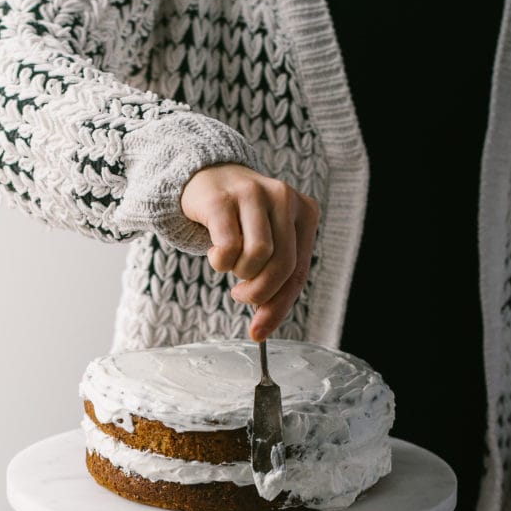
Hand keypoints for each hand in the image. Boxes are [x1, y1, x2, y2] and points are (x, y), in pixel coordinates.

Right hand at [180, 163, 318, 340]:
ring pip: (258, 255)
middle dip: (258, 293)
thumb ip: (272, 282)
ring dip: (238, 272)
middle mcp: (285, 197)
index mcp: (305, 212)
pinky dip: (219, 261)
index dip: (279, 307)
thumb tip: (262, 330)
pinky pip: (227, 246)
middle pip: (283, 265)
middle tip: (240, 294)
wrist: (206, 177)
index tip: (258, 333)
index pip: (299, 271)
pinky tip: (215, 253)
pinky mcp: (223, 198)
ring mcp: (254, 193)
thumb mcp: (265, 245)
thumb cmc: (239, 221)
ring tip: (229, 264)